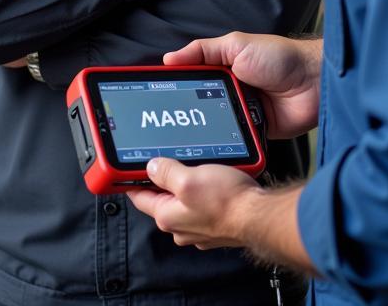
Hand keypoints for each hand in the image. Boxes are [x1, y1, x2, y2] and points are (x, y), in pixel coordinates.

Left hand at [127, 157, 259, 248]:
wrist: (258, 216)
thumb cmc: (226, 201)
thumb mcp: (189, 178)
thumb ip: (167, 172)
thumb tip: (152, 167)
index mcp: (168, 216)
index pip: (140, 197)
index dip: (132, 181)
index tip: (129, 169)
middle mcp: (180, 226)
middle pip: (162, 198)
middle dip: (163, 180)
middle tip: (167, 158)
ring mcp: (199, 228)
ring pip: (183, 201)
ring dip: (186, 185)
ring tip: (194, 166)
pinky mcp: (215, 224)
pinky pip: (201, 205)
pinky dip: (203, 192)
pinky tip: (212, 179)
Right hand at [164, 32, 321, 138]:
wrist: (315, 82)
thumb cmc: (280, 58)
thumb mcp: (237, 46)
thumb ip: (203, 50)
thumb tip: (169, 58)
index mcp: (221, 70)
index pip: (190, 82)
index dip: (172, 90)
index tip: (152, 100)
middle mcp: (228, 93)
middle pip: (197, 109)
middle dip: (182, 118)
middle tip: (159, 131)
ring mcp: (240, 115)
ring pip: (212, 129)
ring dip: (202, 135)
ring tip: (178, 146)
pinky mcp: (253, 134)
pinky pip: (233, 143)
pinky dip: (224, 147)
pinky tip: (209, 154)